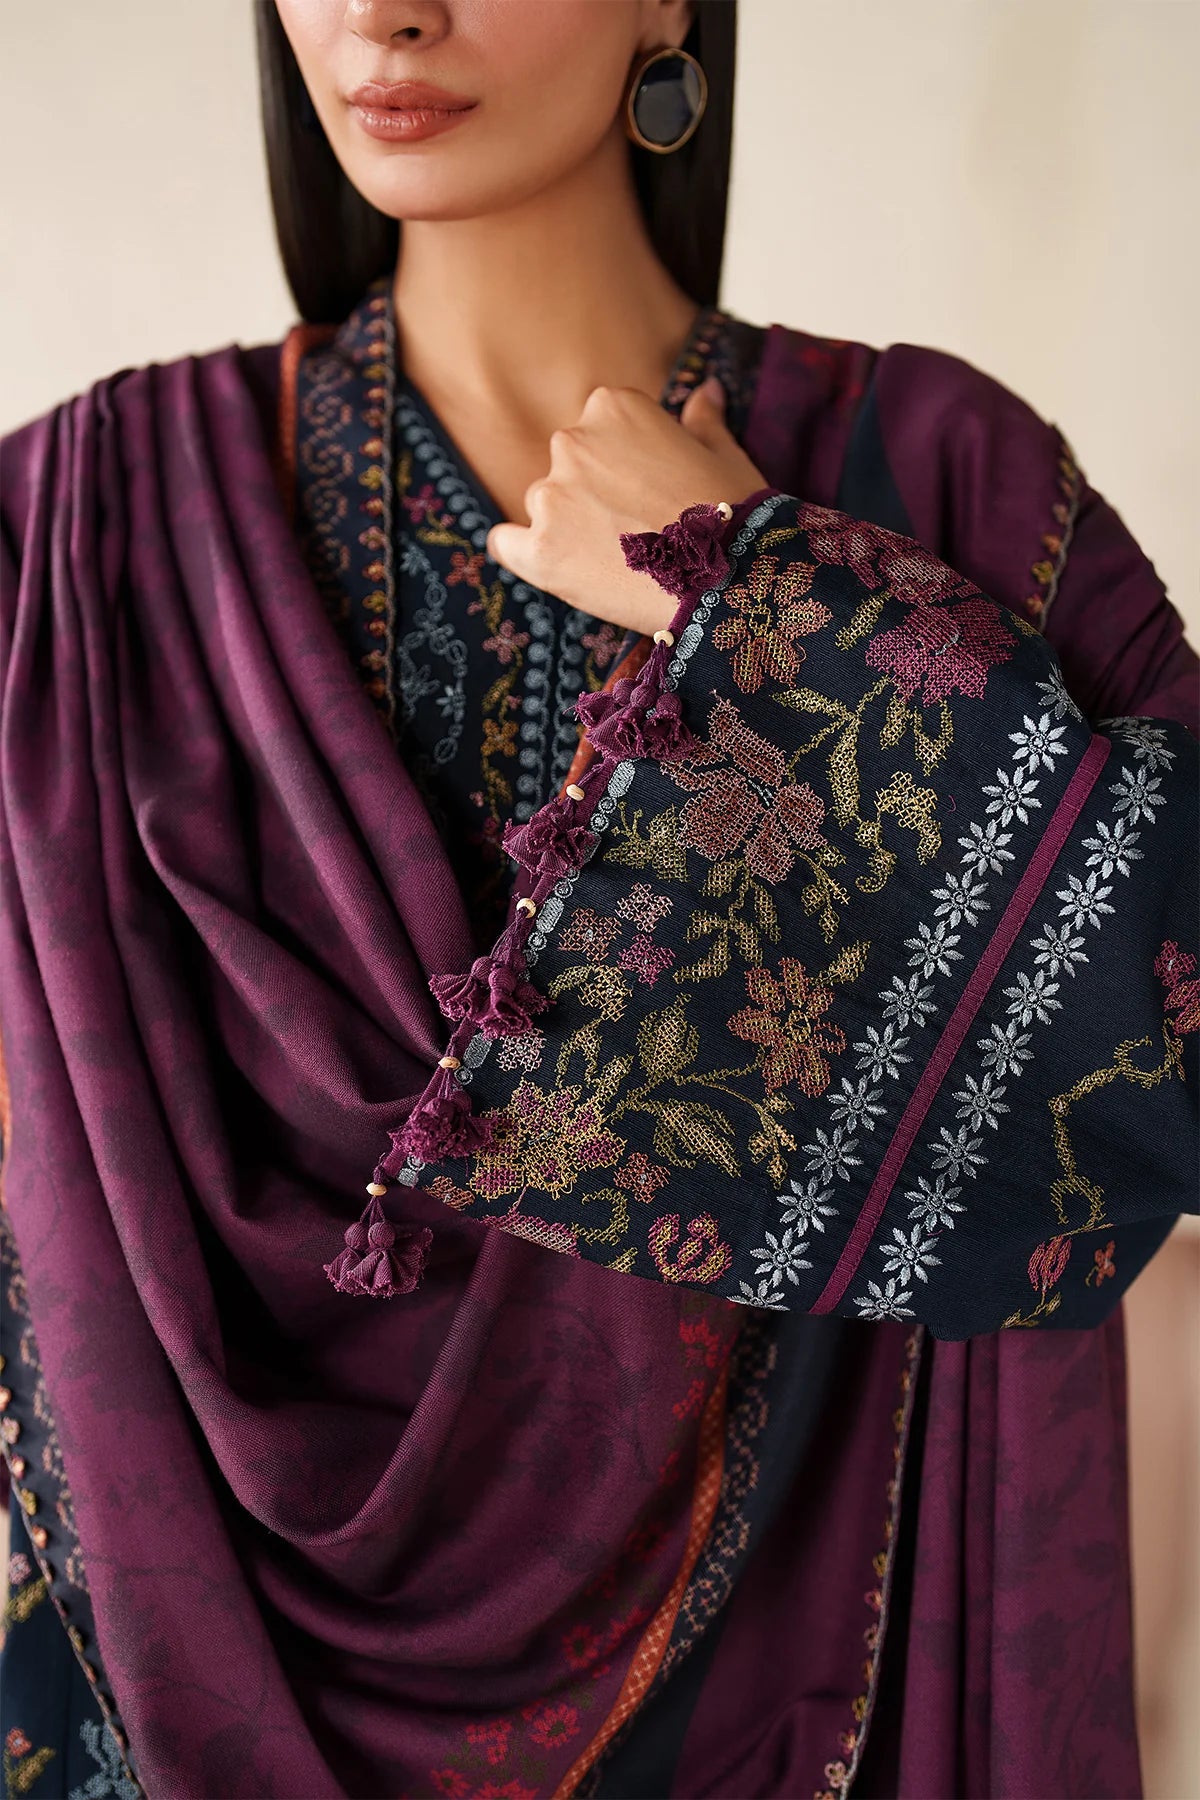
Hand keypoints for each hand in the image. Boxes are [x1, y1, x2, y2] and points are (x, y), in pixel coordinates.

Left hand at [485, 377, 767, 634]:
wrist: (730, 580)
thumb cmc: (734, 513)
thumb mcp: (724, 454)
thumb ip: (703, 419)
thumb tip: (707, 390)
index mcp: (613, 406)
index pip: (599, 429)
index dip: (626, 465)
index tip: (648, 492)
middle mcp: (572, 440)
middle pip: (568, 465)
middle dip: (594, 492)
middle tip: (635, 529)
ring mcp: (550, 496)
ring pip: (544, 505)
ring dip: (568, 525)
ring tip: (616, 559)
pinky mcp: (539, 550)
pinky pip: (506, 543)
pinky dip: (522, 552)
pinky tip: (552, 565)